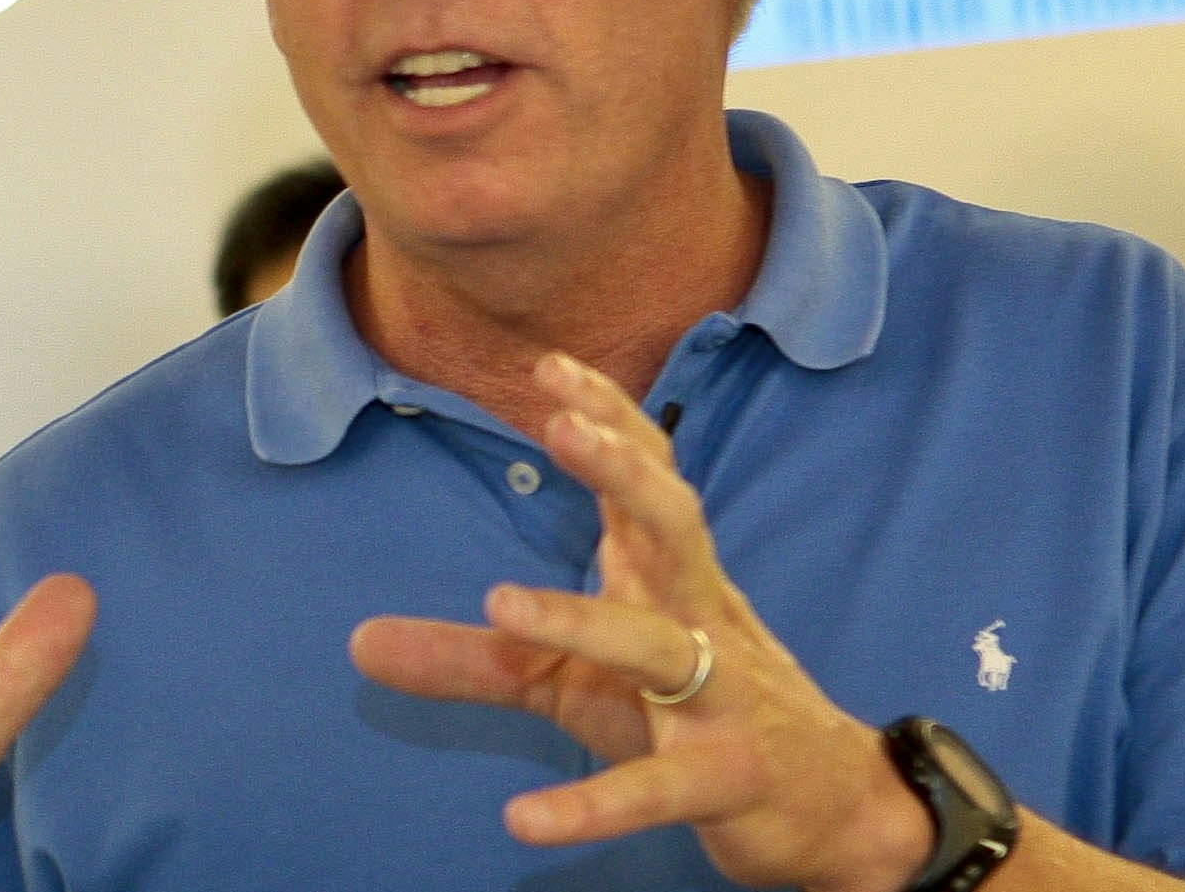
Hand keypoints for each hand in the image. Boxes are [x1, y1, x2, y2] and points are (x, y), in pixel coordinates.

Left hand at [350, 356, 932, 891]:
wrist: (828, 805)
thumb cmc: (696, 717)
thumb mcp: (575, 682)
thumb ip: (474, 659)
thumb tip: (356, 643)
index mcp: (669, 580)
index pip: (648, 477)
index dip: (608, 419)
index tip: (548, 366)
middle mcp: (701, 619)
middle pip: (673, 524)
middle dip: (625, 471)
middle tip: (563, 424)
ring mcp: (722, 696)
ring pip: (659, 648)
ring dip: (584, 622)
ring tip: (500, 603)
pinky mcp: (726, 778)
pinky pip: (657, 790)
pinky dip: (594, 804)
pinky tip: (527, 818)